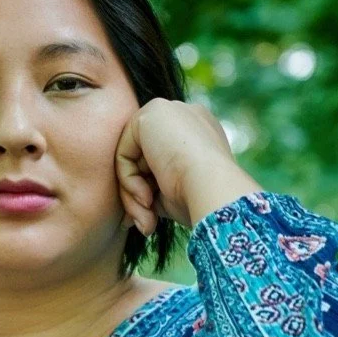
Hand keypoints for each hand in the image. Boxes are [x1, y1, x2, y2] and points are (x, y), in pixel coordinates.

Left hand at [114, 98, 237, 232]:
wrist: (214, 190)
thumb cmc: (200, 201)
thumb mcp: (174, 194)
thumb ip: (154, 188)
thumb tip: (138, 200)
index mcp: (198, 135)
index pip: (158, 162)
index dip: (148, 192)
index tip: (148, 220)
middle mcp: (185, 117)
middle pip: (141, 160)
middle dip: (136, 196)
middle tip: (144, 224)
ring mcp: (169, 112)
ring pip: (130, 159)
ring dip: (131, 195)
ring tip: (146, 217)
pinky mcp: (151, 114)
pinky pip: (124, 153)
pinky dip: (128, 181)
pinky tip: (146, 197)